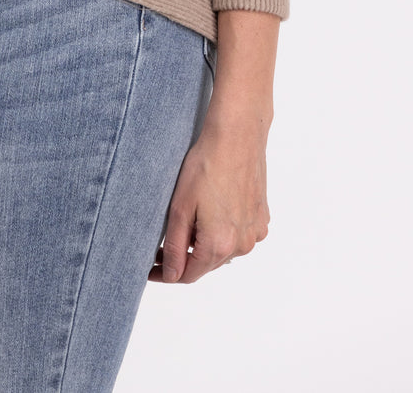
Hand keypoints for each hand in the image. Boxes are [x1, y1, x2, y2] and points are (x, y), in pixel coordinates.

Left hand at [147, 117, 270, 284]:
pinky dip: (224, 231)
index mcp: (220, 244)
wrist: (237, 135)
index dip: (167, 273)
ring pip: (224, 250)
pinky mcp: (262, 217)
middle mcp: (242, 244)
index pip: (189, 275)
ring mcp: (255, 231)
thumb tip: (172, 275)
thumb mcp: (180, 207)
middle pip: (206, 264)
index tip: (150, 267)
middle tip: (161, 243)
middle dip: (184, 257)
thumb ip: (175, 246)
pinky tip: (213, 210)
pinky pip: (239, 235)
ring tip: (189, 220)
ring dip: (205, 244)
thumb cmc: (206, 165)